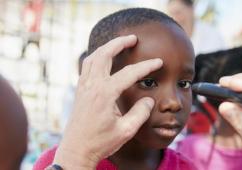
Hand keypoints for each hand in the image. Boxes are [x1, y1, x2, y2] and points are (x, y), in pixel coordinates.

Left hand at [53, 35, 162, 169]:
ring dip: (106, 47)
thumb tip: (148, 99)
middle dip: (119, 43)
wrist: (76, 151)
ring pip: (92, 57)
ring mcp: (83, 87)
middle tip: (133, 38)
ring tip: (118, 43)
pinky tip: (102, 59)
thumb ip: (140, 113)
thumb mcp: (126, 130)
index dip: (146, 66)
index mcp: (105, 94)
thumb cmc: (100, 143)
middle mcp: (92, 86)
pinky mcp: (80, 91)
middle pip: (104, 54)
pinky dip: (95, 57)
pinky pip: (86, 66)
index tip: (158, 62)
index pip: (130, 73)